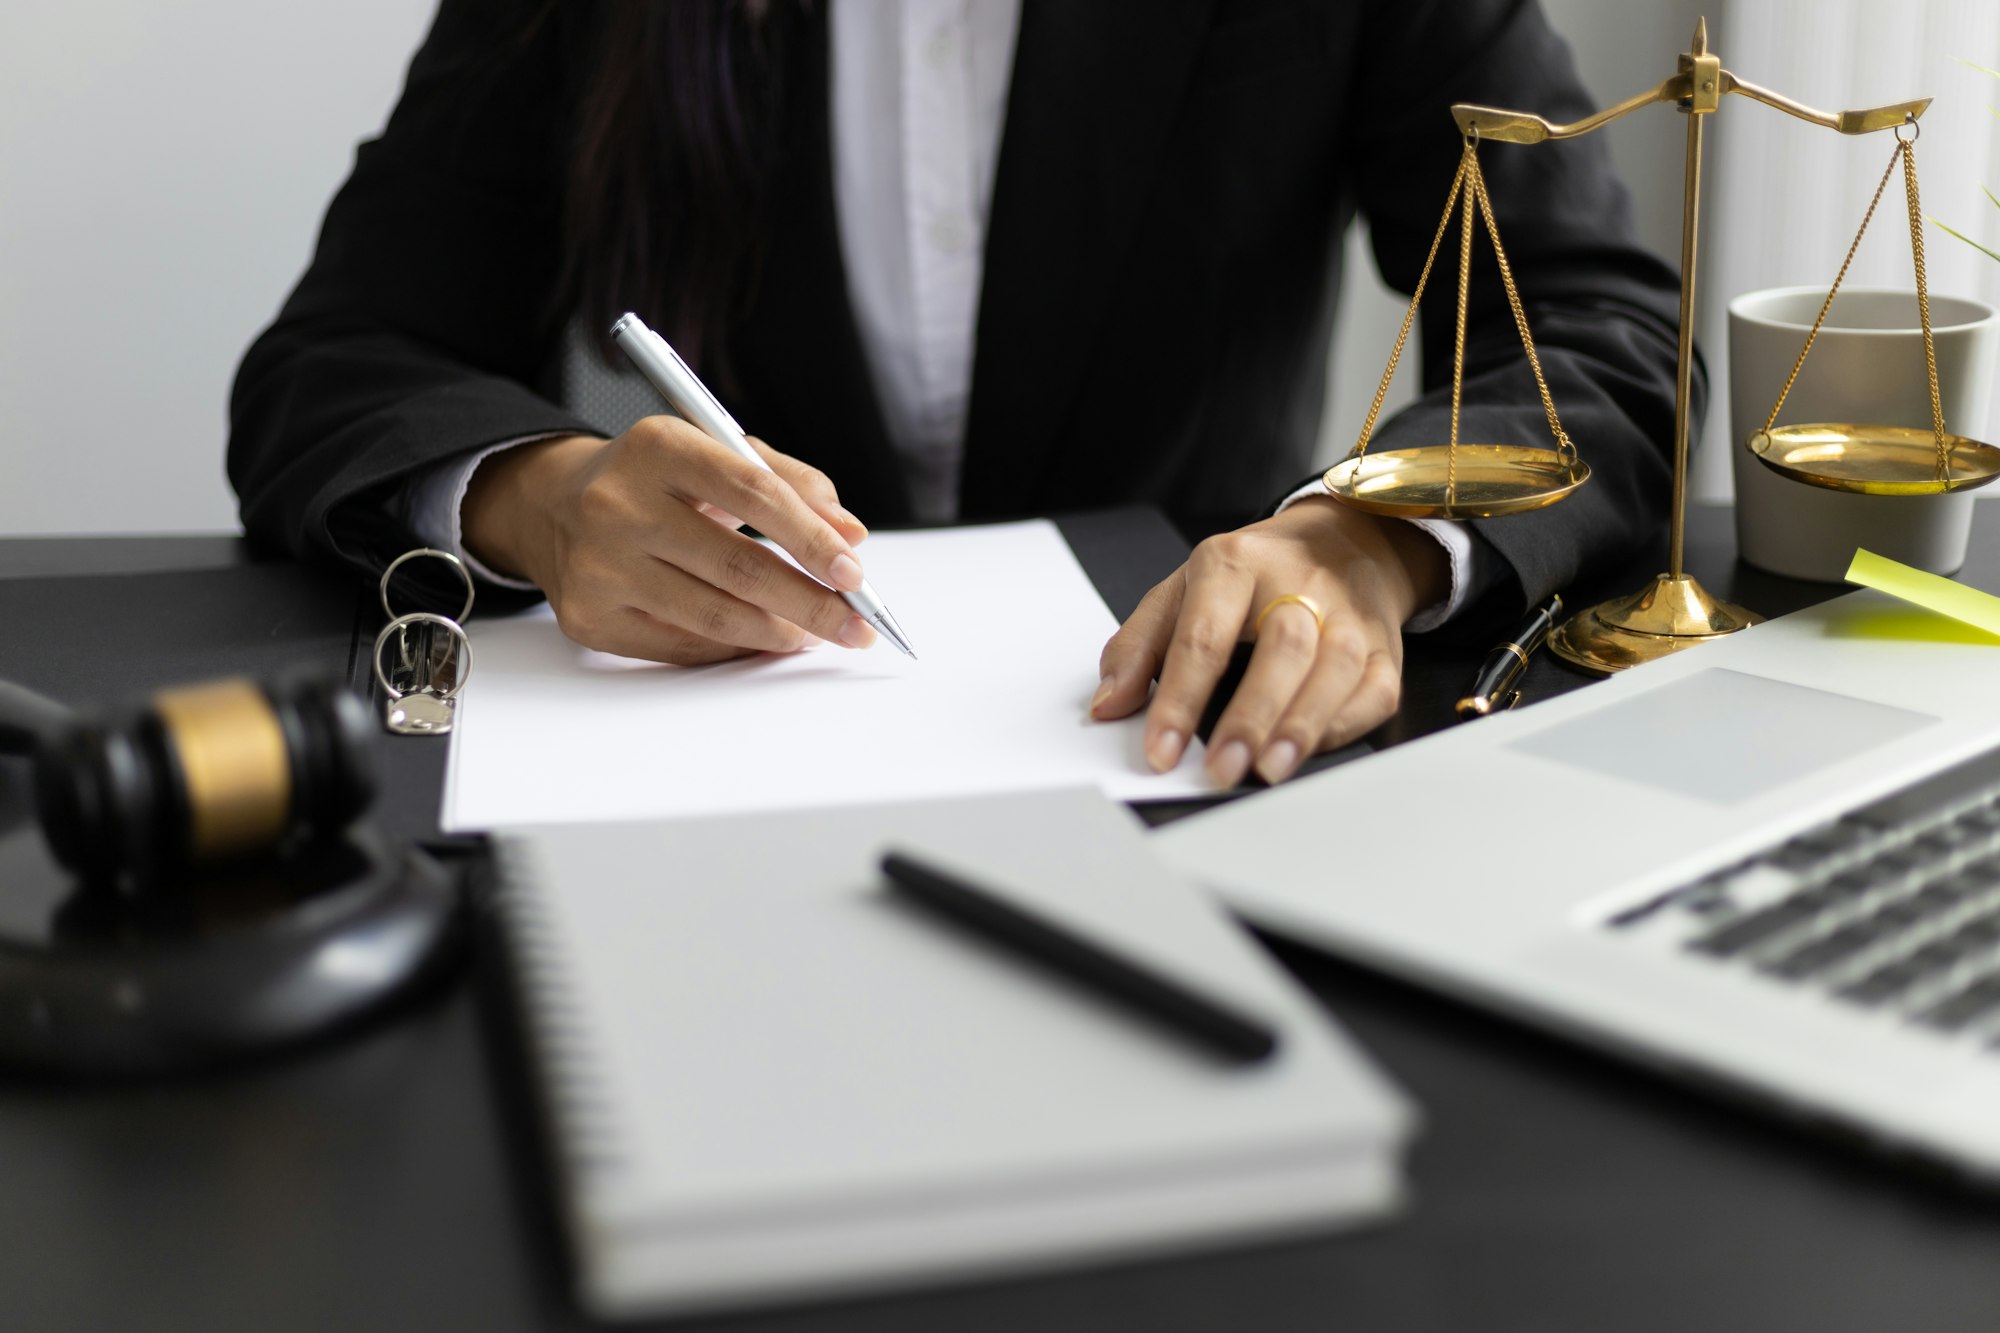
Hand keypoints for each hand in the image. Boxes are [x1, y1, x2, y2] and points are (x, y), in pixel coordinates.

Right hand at [460, 418, 878, 662]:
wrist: (555, 506)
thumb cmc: (656, 479)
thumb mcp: (716, 453)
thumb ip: (790, 482)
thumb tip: (850, 534)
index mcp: (658, 447)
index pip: (753, 492)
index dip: (811, 538)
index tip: (854, 572)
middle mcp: (619, 505)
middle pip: (738, 566)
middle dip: (810, 602)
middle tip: (855, 623)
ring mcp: (600, 566)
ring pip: (714, 615)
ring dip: (779, 633)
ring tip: (814, 633)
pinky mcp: (590, 617)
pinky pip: (682, 645)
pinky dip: (735, 647)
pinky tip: (764, 640)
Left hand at [1091, 497, 1447, 786]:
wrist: (1342, 541)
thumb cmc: (1252, 576)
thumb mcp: (1181, 591)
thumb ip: (1137, 647)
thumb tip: (1108, 705)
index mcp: (1234, 564)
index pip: (1204, 636)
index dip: (1179, 699)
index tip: (1160, 751)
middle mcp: (1299, 583)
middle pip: (1281, 649)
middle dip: (1250, 715)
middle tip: (1221, 768)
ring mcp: (1348, 616)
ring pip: (1335, 669)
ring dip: (1301, 726)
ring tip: (1266, 770)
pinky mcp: (1383, 650)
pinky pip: (1371, 692)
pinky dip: (1340, 727)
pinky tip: (1306, 754)